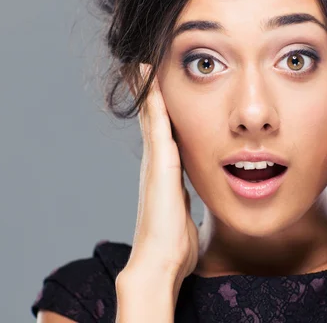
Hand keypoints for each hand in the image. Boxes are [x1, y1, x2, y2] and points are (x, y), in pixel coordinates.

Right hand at [118, 63, 198, 286]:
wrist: (160, 263)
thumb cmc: (174, 245)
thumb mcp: (183, 215)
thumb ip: (184, 201)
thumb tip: (186, 199)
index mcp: (164, 173)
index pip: (163, 134)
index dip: (160, 110)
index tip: (158, 89)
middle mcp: (156, 163)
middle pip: (151, 119)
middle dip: (147, 93)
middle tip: (140, 66)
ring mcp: (155, 163)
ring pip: (151, 117)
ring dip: (147, 90)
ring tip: (141, 64)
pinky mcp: (161, 165)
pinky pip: (157, 126)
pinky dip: (154, 103)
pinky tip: (153, 82)